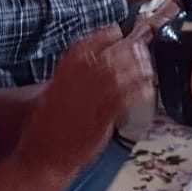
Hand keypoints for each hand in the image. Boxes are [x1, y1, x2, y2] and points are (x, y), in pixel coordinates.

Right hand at [11, 24, 153, 187]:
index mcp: (62, 73)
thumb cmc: (45, 128)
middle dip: (129, 48)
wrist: (42, 159)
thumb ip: (72, 76)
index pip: (88, 43)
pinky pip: (125, 99)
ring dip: (138, 67)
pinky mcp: (101, 118)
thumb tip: (92, 61)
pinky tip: (147, 87)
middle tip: (142, 46)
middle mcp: (76, 82)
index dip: (107, 34)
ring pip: (121, 74)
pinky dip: (139, 91)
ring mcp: (88, 99)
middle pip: (110, 54)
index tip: (119, 31)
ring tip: (148, 66)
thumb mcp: (53, 92)